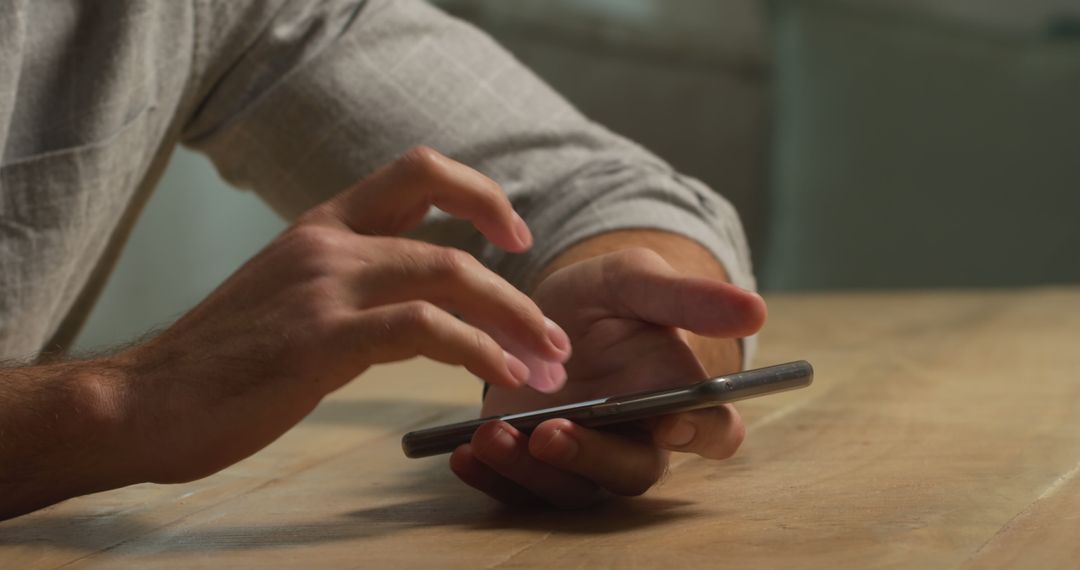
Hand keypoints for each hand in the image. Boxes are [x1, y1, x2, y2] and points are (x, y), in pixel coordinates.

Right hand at [103, 147, 569, 484]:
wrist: (143, 401)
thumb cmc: (222, 360)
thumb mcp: (290, 296)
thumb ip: (350, 281)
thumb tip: (417, 298)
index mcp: (323, 226)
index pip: (417, 172)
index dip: (479, 192)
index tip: (514, 236)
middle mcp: (329, 242)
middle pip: (452, 233)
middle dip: (518, 287)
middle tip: (555, 335)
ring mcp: (325, 285)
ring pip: (451, 276)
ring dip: (515, 321)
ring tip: (548, 366)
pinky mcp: (322, 338)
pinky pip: (425, 329)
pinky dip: (478, 351)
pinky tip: (502, 377)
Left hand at [449, 248, 765, 507]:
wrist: (542, 311)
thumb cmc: (604, 298)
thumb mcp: (636, 281)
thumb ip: (687, 297)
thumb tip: (755, 309)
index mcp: (680, 397)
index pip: (713, 431)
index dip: (699, 433)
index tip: (668, 418)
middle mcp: (638, 439)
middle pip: (631, 471)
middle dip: (592, 457)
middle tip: (552, 431)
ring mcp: (586, 456)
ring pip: (572, 487)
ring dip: (532, 470)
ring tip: (492, 435)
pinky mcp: (536, 464)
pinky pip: (521, 488)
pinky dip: (493, 476)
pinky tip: (464, 453)